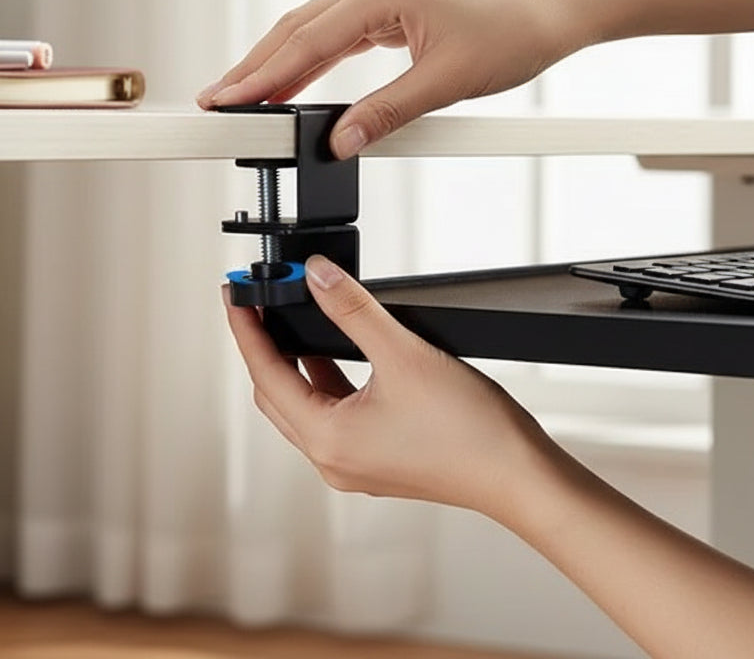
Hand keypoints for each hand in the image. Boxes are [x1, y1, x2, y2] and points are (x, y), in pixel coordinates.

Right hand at [199, 0, 584, 157]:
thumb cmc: (517, 28)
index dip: (261, 75)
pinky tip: (297, 81)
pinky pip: (340, 31)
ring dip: (281, 62)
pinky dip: (314, 57)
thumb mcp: (447, 81)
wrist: (558, 4)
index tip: (227, 99)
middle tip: (218, 100)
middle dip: (255, 66)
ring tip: (248, 96)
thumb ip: (386, 113)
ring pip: (315, 27)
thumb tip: (340, 141)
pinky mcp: (395, 1)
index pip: (306, 40)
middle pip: (297, 27)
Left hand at [223, 254, 561, 523]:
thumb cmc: (471, 433)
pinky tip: (337, 353)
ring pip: (303, 404)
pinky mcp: (375, 459)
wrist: (518, 475)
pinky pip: (332, 414)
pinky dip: (325, 380)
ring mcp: (353, 463)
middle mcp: (333, 459)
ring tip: (295, 318)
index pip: (265, 373)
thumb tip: (317, 278)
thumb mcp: (403, 354)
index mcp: (327, 439)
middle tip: (259, 303)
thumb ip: (353, 310)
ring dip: (296, 361)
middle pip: (276, 392)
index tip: (234, 296)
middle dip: (265, 345)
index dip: (246, 329)